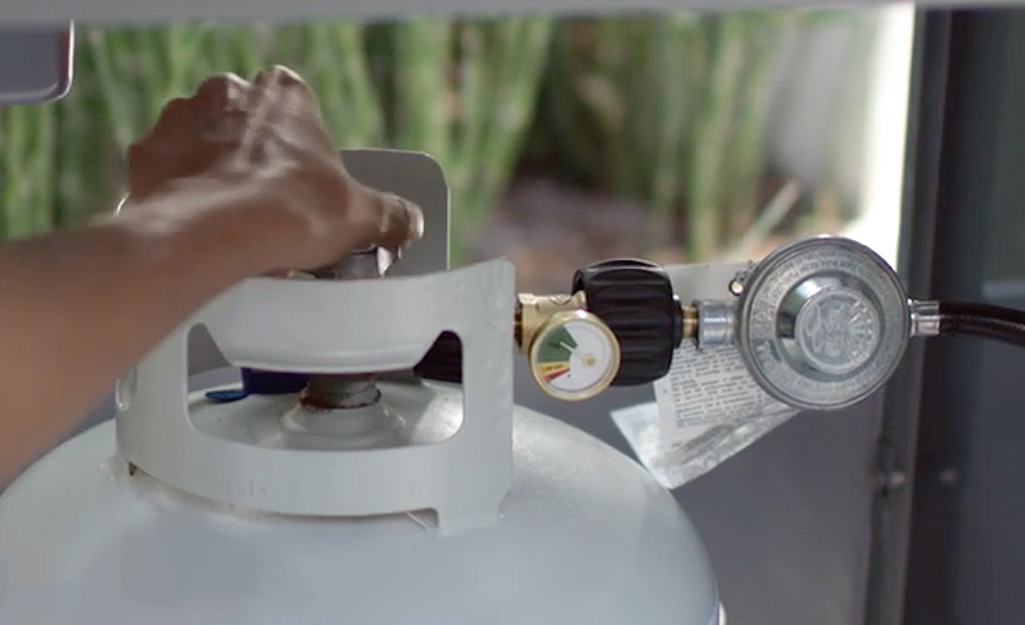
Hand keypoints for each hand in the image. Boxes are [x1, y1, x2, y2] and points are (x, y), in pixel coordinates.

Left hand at [122, 65, 422, 271]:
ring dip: (211, 173)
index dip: (301, 147)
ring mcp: (178, 119)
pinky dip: (178, 195)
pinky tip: (195, 228)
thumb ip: (390, 214)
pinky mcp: (143, 154)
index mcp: (283, 94)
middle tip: (269, 206)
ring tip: (230, 223)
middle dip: (253, 157)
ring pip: (199, 145)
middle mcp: (226, 92)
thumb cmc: (292, 212)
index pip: (295, 108)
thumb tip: (410, 221)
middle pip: (244, 124)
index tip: (304, 183)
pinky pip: (164, 173)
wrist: (211, 236)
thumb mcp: (360, 216)